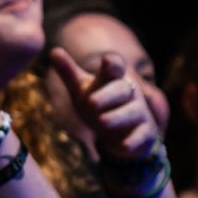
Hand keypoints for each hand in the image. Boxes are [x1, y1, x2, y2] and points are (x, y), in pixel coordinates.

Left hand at [47, 49, 162, 161]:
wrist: (121, 134)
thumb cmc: (99, 106)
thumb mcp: (82, 90)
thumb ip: (69, 72)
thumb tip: (53, 51)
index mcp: (115, 79)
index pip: (116, 67)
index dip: (112, 63)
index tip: (106, 61)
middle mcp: (130, 93)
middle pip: (122, 90)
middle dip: (108, 95)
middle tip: (91, 103)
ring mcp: (139, 113)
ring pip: (132, 112)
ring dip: (117, 117)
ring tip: (101, 122)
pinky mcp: (144, 133)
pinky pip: (141, 136)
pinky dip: (133, 141)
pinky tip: (123, 147)